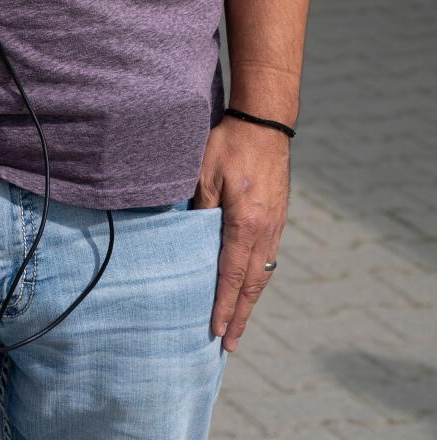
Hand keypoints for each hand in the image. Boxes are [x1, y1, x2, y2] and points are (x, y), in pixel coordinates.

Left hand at [191, 115, 290, 351]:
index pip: (231, 275)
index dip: (222, 304)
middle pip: (251, 285)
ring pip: (262, 275)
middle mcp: (265, 232)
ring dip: (250, 302)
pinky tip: (250, 288)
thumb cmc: (230, 143)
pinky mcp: (278, 219)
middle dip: (239, 316)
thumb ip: (199, 209)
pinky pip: (268, 259)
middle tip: (228, 344)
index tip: (215, 331)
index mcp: (245, 223)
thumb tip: (190, 237)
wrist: (265, 123)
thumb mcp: (204, 172)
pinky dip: (258, 280)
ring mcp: (275, 227)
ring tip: (239, 324)